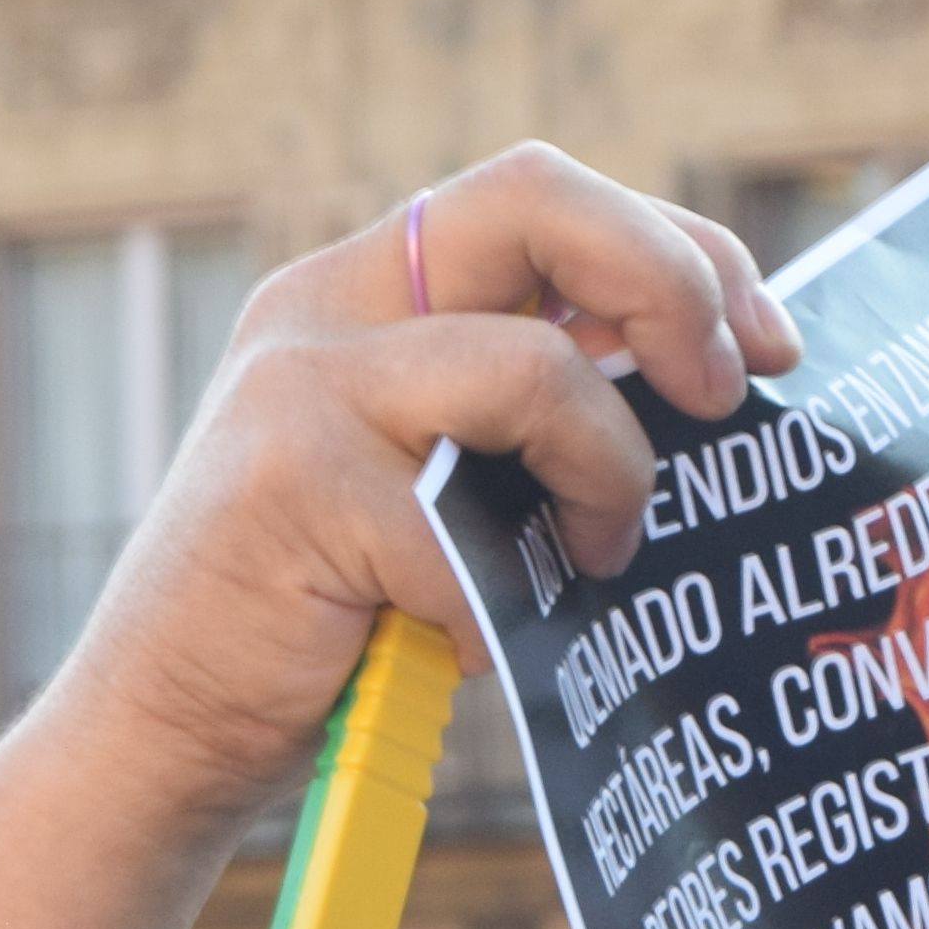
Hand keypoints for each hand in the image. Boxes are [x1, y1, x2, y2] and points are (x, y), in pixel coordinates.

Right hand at [37, 148, 792, 825]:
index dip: (677, 249)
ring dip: (609, 473)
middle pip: (538, 198)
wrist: (165, 731)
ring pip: (533, 369)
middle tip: (727, 392)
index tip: (763, 343)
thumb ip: (527, 415)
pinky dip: (500, 603)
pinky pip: (469, 531)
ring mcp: (300, 389)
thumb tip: (704, 385)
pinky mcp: (294, 488)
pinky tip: (471, 648)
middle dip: (671, 282)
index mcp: (366, 288)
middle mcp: (323, 307)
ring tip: (597, 560)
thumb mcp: (437, 481)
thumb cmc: (331, 619)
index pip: (544, 196)